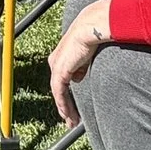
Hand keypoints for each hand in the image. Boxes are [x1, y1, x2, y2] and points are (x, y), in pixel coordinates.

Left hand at [50, 0, 111, 125]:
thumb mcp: (89, 53)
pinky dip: (64, 105)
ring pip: (59, 94)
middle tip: (71, 120)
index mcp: (63, 57)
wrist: (90, 27)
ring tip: (71, 122)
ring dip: (65, 109)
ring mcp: (56, 66)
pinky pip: (59, 93)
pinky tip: (68, 115)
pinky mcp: (59, 71)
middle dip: (65, 106)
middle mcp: (56, 62)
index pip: (63, 79)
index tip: (73, 106)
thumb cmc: (93, 35)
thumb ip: (83, 65)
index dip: (67, 94)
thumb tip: (80, 76)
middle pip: (59, 89)